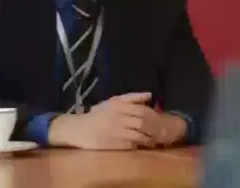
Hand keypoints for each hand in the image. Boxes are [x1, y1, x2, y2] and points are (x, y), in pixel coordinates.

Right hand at [48, 92, 183, 149]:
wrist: (80, 129)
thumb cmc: (98, 115)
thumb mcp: (113, 102)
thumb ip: (132, 98)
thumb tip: (150, 94)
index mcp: (118, 106)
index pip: (141, 110)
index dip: (152, 116)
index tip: (158, 120)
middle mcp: (118, 118)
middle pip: (142, 123)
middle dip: (152, 128)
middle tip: (159, 132)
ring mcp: (116, 132)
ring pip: (139, 135)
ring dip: (148, 139)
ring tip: (152, 140)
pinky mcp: (114, 145)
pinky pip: (132, 145)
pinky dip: (139, 145)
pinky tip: (142, 145)